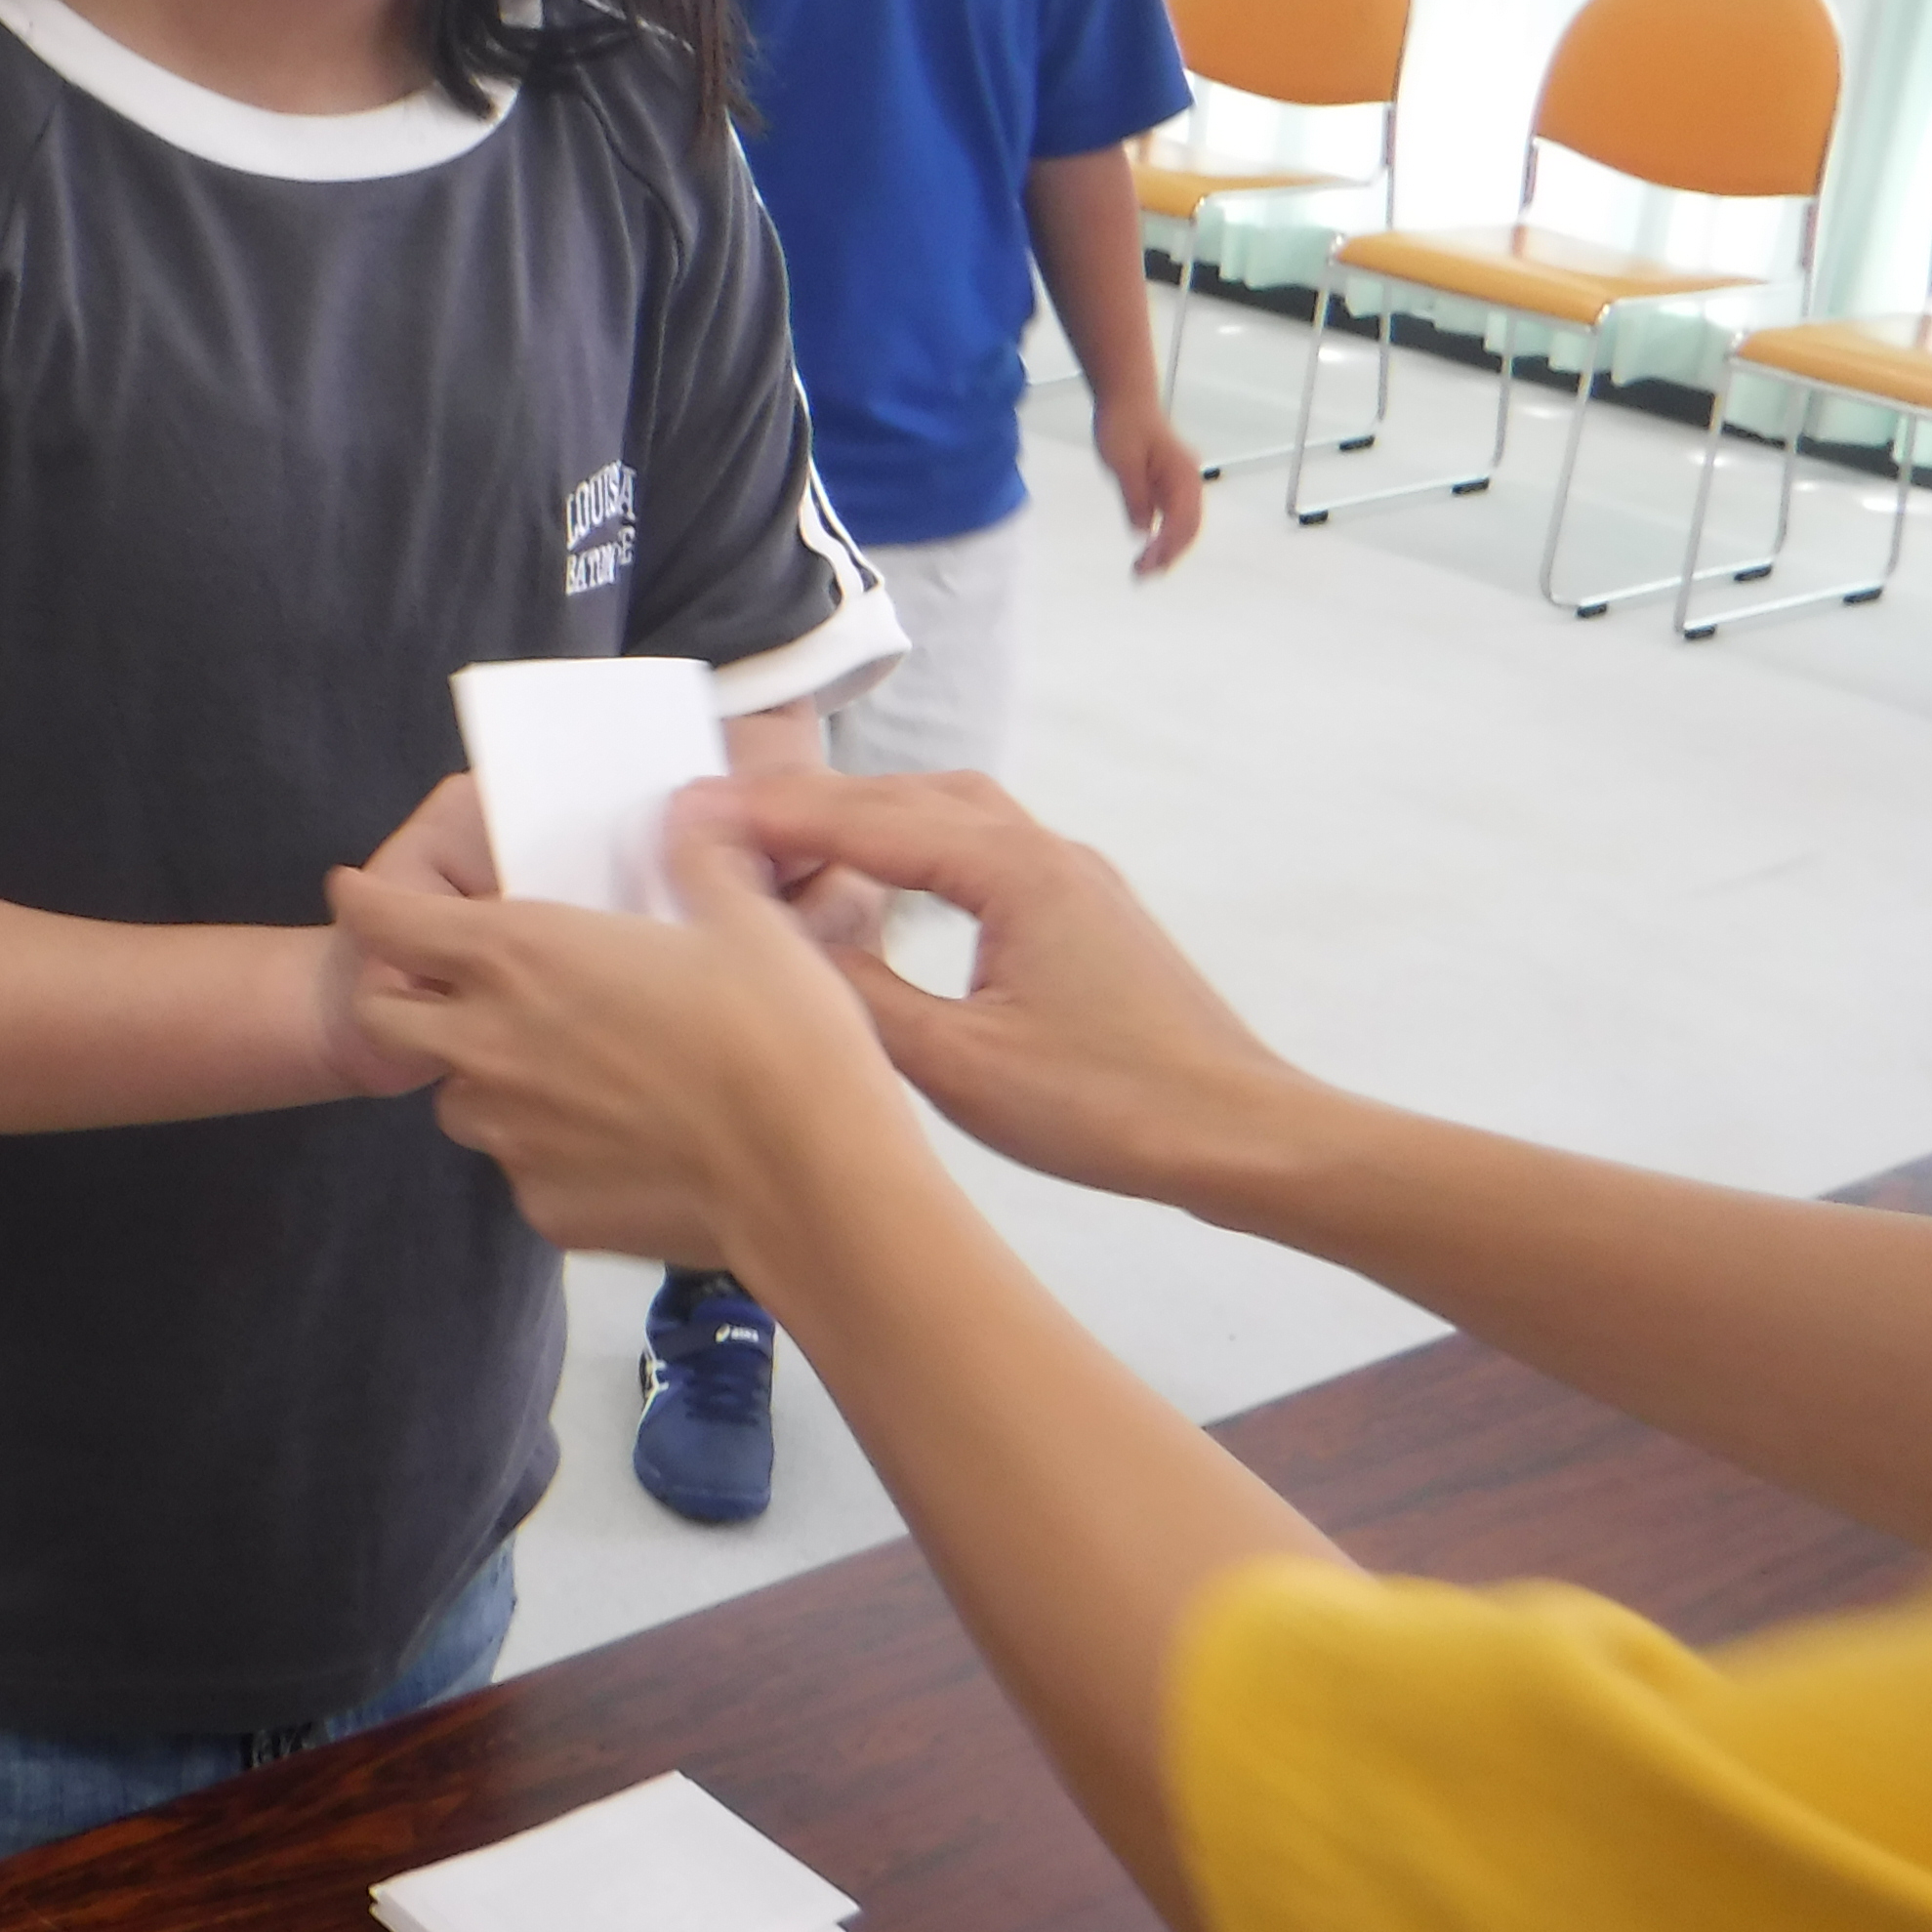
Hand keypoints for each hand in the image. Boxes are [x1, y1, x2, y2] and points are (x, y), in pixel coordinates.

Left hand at [330, 798, 917, 1272]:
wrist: (813, 1180)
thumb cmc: (780, 1037)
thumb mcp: (747, 920)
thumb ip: (699, 857)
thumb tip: (690, 809)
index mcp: (524, 954)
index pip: (391, 918)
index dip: (365, 900)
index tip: (352, 889)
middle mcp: (492, 1043)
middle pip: (389, 1017)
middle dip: (398, 994)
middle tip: (444, 985)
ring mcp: (511, 1135)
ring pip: (459, 1100)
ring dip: (483, 1077)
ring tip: (553, 1068)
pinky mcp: (544, 1207)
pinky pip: (524, 1168)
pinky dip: (550, 1151)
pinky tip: (617, 1141)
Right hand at [715, 764, 1307, 1207]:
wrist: (1241, 1134)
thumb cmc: (1108, 1108)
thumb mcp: (961, 1065)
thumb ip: (862, 996)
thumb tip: (783, 950)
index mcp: (1013, 871)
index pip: (866, 821)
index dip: (771, 815)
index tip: (690, 810)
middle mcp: (1045, 850)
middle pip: (904, 796)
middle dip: (808, 805)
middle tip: (718, 824)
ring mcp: (1072, 876)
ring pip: (947, 814)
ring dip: (864, 821)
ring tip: (786, 851)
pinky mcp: (1085, 911)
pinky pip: (979, 848)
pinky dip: (912, 849)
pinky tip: (880, 891)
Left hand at [1093, 392, 1206, 575]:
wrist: (1126, 399)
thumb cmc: (1124, 426)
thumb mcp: (1122, 462)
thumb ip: (1134, 495)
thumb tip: (1140, 531)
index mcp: (1182, 475)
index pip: (1181, 521)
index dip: (1167, 547)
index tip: (1147, 565)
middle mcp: (1188, 481)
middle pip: (1189, 528)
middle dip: (1170, 555)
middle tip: (1141, 577)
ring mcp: (1180, 484)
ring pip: (1183, 525)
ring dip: (1168, 550)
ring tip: (1144, 571)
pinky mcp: (1168, 485)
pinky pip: (1173, 517)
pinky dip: (1164, 537)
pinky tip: (1147, 550)